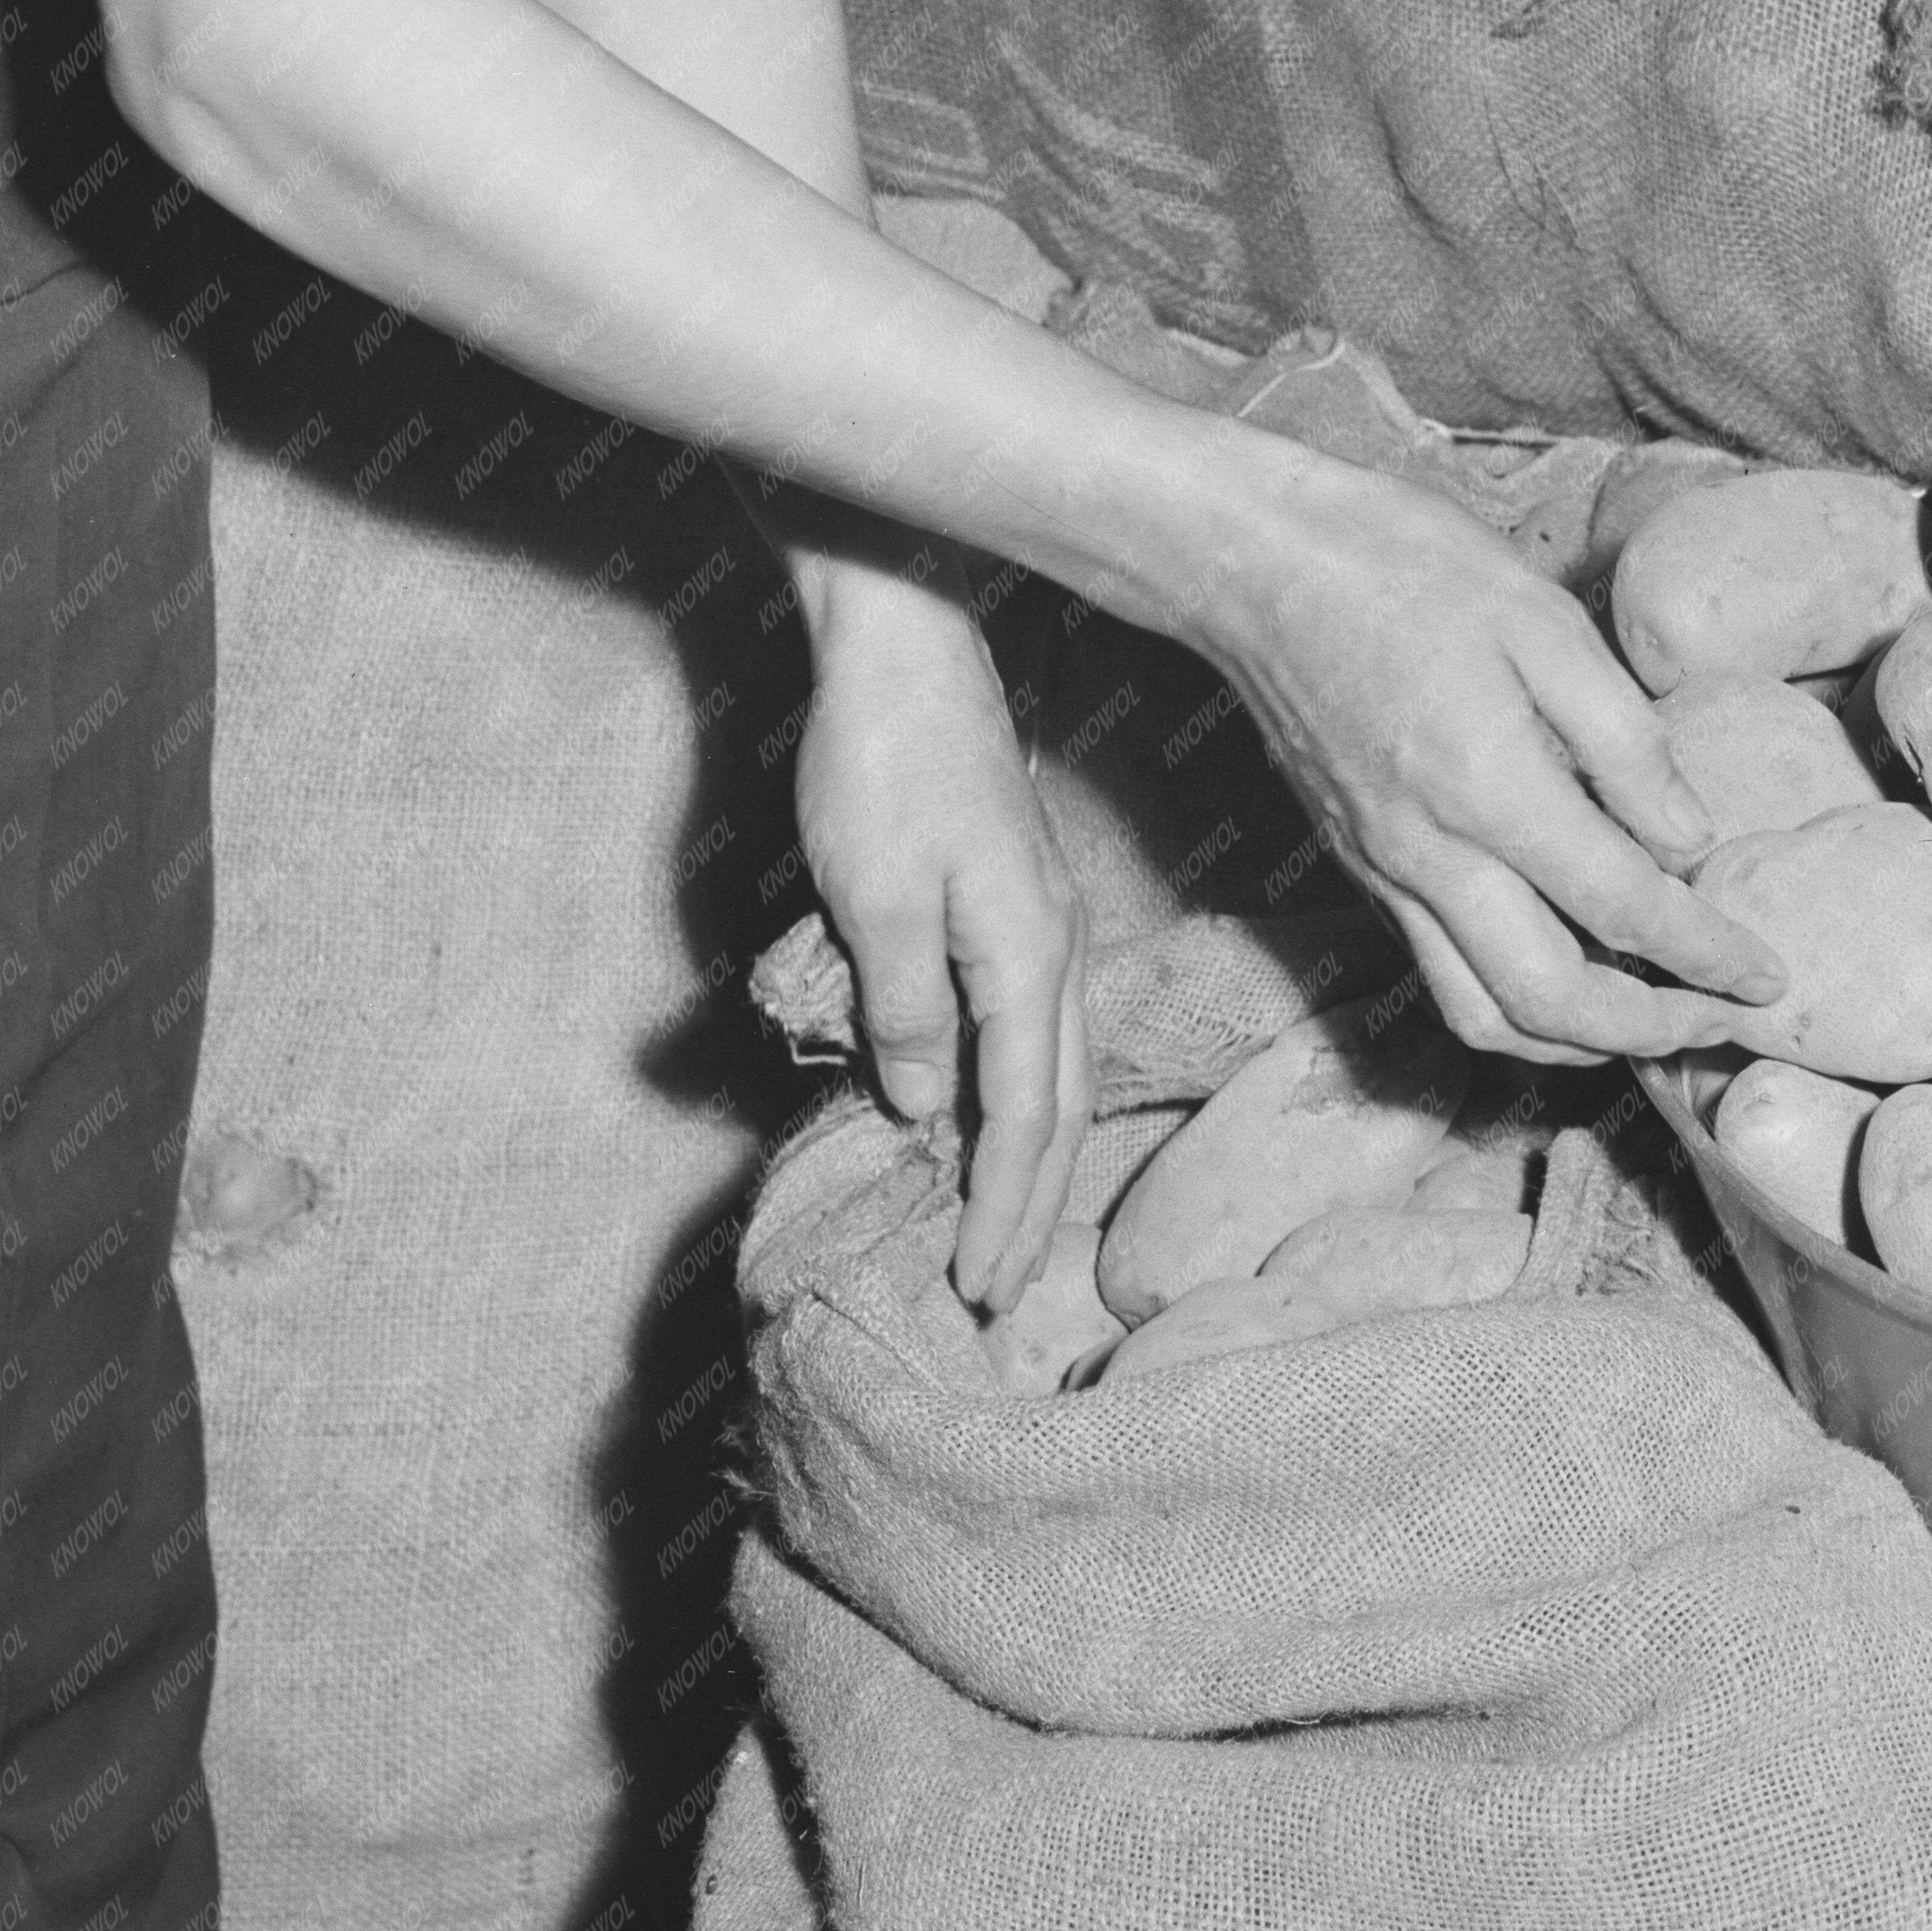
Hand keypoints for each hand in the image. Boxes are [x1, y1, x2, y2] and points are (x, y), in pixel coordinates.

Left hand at [789, 556, 1090, 1312]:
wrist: (903, 641)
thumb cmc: (882, 762)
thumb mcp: (872, 900)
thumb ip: (903, 1012)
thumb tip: (927, 1107)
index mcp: (1027, 954)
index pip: (1024, 1115)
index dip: (1001, 1207)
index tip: (978, 1287)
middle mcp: (1056, 941)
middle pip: (1059, 1101)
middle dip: (1032, 1202)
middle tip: (997, 1289)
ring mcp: (1044, 912)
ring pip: (1055, 1062)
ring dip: (1030, 1152)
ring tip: (999, 1220)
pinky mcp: (1016, 890)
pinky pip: (1032, 1020)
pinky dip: (1018, 1087)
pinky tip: (985, 1105)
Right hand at [1198, 450, 1793, 1068]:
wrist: (1259, 566)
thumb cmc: (1406, 567)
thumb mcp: (1542, 618)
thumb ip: (1623, 739)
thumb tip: (1691, 838)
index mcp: (1486, 785)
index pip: (1622, 907)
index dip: (1707, 955)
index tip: (1770, 976)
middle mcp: (1429, 855)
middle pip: (1551, 1002)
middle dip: (1653, 1030)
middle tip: (1725, 1018)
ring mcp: (1386, 874)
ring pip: (1486, 1017)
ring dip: (1579, 1044)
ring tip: (1652, 1018)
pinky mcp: (1363, 873)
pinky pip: (1442, 979)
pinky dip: (1516, 1007)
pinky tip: (1567, 973)